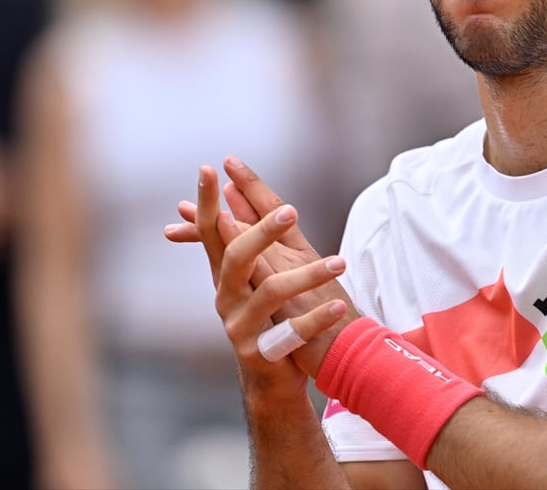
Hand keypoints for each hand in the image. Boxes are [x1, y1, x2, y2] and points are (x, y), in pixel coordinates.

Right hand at [167, 158, 357, 379]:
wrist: (272, 377)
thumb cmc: (266, 315)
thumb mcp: (254, 274)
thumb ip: (243, 235)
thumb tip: (229, 188)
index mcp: (225, 273)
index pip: (212, 230)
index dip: (206, 201)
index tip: (208, 168)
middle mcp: (225, 297)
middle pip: (237, 257)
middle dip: (261, 231)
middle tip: (291, 211)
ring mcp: (239, 327)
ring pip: (271, 293)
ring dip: (308, 275)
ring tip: (339, 263)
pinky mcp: (260, 354)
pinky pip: (291, 333)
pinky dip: (317, 318)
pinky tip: (339, 305)